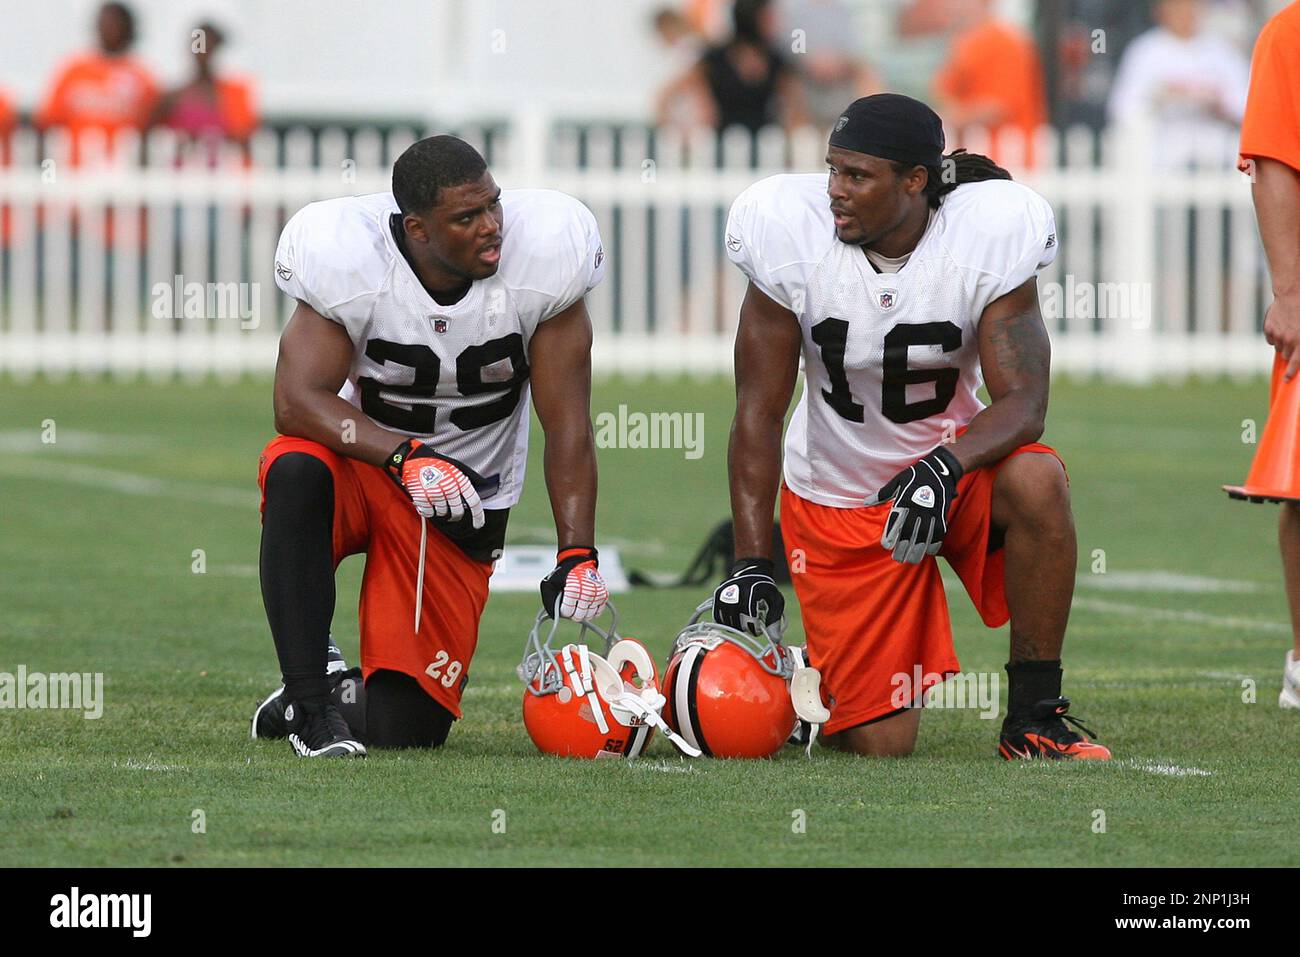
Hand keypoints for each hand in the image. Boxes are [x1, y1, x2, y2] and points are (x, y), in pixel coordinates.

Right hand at [384, 438, 485, 528]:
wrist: (413, 459)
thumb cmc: (434, 465)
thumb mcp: (454, 470)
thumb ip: (463, 484)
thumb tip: (474, 498)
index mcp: (460, 480)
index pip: (474, 501)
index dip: (478, 516)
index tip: (478, 524)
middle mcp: (449, 488)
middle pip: (458, 512)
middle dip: (456, 515)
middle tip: (452, 514)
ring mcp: (436, 494)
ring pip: (443, 513)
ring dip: (441, 511)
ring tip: (437, 501)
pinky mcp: (423, 498)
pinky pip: (429, 513)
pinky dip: (429, 511)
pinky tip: (428, 503)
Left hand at [540, 547, 607, 620]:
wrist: (579, 561)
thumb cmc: (563, 574)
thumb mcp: (549, 584)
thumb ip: (549, 601)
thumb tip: (555, 616)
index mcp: (574, 590)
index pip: (567, 613)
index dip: (562, 611)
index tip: (562, 603)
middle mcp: (587, 593)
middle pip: (578, 616)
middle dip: (572, 613)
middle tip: (569, 605)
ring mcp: (597, 595)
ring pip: (588, 616)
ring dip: (581, 612)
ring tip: (577, 603)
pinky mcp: (604, 596)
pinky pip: (597, 613)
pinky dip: (591, 611)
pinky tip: (585, 604)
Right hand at [712, 558, 783, 634]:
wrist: (751, 570)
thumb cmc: (765, 588)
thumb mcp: (776, 601)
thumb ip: (774, 620)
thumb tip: (775, 639)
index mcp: (750, 595)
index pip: (750, 622)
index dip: (755, 629)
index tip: (759, 628)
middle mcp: (735, 595)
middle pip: (738, 625)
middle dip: (746, 628)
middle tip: (752, 623)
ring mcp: (724, 595)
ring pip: (727, 623)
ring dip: (736, 626)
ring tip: (743, 619)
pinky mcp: (717, 596)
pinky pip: (718, 618)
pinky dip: (726, 622)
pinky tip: (734, 618)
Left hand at [866, 445, 962, 563]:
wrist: (941, 467)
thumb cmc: (916, 474)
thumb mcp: (898, 480)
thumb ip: (883, 494)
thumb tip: (866, 502)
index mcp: (905, 499)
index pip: (896, 519)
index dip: (891, 533)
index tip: (886, 546)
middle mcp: (918, 506)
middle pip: (910, 531)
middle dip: (904, 546)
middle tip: (898, 559)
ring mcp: (932, 510)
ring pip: (925, 534)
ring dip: (919, 548)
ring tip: (912, 560)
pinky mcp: (942, 512)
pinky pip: (940, 530)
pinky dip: (935, 542)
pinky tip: (930, 551)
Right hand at [1264, 294, 1299, 380]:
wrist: (1294, 293)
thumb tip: (1297, 354)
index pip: (1295, 363)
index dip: (1290, 373)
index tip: (1286, 379)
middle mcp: (1288, 340)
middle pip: (1285, 355)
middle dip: (1289, 352)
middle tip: (1294, 342)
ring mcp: (1277, 335)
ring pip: (1278, 347)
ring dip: (1283, 343)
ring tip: (1290, 330)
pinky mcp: (1269, 329)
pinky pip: (1271, 338)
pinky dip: (1275, 336)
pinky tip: (1282, 326)